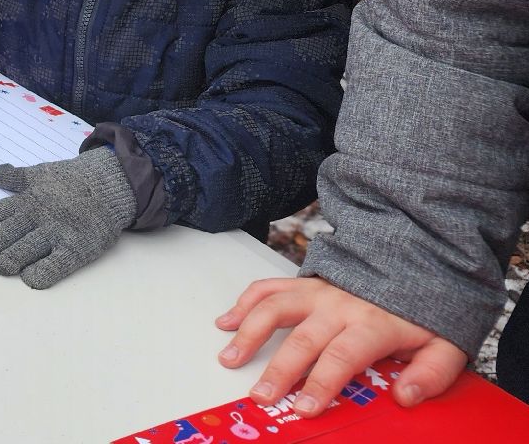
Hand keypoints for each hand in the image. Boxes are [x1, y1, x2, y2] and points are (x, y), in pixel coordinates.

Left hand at [0, 148, 136, 288]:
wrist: (110, 185)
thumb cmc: (71, 182)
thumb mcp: (41, 174)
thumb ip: (16, 178)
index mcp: (25, 200)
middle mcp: (36, 218)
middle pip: (2, 236)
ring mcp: (55, 234)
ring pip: (22, 253)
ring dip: (6, 261)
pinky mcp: (76, 249)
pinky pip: (53, 266)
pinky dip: (39, 273)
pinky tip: (29, 277)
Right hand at [215, 276, 466, 414]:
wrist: (414, 264)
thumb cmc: (421, 315)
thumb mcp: (444, 346)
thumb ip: (432, 374)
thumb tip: (407, 397)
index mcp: (372, 325)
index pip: (342, 357)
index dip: (322, 383)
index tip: (305, 407)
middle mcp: (338, 306)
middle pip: (302, 340)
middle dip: (279, 370)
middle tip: (262, 395)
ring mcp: (316, 291)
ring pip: (275, 309)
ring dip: (249, 334)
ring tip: (229, 359)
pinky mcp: (302, 283)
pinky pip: (268, 288)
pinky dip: (243, 304)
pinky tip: (226, 322)